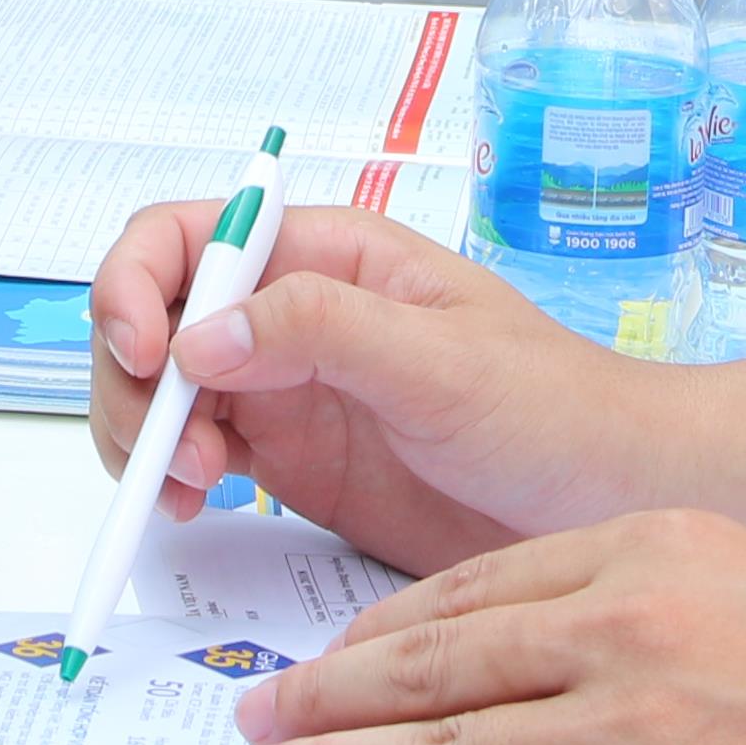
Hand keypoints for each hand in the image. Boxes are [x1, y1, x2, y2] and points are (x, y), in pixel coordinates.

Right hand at [85, 204, 636, 580]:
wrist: (609, 502)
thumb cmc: (554, 408)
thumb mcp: (441, 359)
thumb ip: (322, 331)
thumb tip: (200, 333)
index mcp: (326, 255)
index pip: (188, 236)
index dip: (137, 282)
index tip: (142, 353)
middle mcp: (291, 312)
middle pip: (155, 317)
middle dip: (136, 380)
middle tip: (172, 452)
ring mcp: (286, 388)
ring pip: (162, 391)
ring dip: (148, 437)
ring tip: (192, 490)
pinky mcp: (291, 461)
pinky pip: (197, 455)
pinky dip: (172, 479)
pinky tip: (196, 508)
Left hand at [222, 511, 745, 744]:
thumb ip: (624, 611)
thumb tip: (489, 658)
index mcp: (659, 548)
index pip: (473, 586)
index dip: (373, 632)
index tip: (316, 662)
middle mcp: (641, 623)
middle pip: (436, 662)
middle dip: (325, 698)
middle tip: (256, 724)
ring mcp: (644, 731)